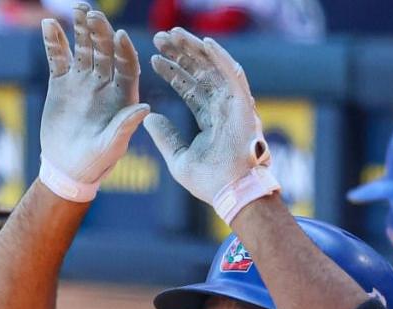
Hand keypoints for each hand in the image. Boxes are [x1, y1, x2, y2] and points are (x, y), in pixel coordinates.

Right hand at [36, 4, 149, 201]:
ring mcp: (83, 79)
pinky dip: (54, 41)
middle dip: (100, 32)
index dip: (124, 51)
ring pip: (82, 48)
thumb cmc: (96, 161)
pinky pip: (58, 57)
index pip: (127, 66)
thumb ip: (125, 127)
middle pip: (105, 50)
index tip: (120, 36)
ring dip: (80, 28)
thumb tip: (146, 109)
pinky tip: (50, 24)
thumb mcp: (112, 147)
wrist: (67, 167)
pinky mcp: (61, 81)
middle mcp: (105, 82)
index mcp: (124, 95)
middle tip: (93, 14)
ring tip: (78, 8)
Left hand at [144, 28, 278, 221]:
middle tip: (160, 38)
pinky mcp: (243, 104)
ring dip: (195, 49)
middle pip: (200, 73)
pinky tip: (204, 42)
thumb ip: (166, 137)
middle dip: (181, 55)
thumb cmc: (210, 182)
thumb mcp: (178, 157)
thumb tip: (149, 118)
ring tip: (174, 33)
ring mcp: (234, 104)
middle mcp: (223, 108)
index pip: (190, 89)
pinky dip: (220, 57)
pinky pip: (233, 74)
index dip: (172, 73)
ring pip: (214, 68)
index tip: (154, 60)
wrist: (232, 192)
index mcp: (210, 119)